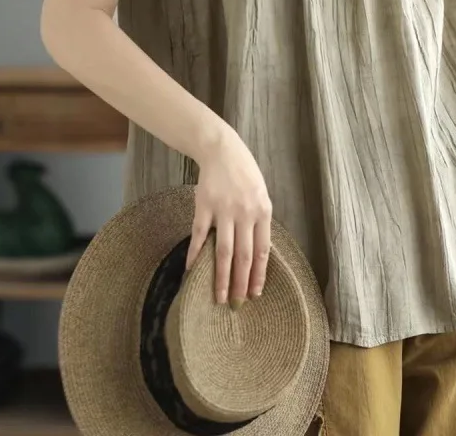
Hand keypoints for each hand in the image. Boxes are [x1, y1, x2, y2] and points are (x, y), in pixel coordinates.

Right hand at [185, 124, 272, 308]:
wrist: (222, 150)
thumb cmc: (244, 174)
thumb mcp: (260, 194)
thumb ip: (259, 221)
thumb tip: (257, 253)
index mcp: (263, 211)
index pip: (262, 250)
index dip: (259, 275)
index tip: (255, 294)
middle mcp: (245, 213)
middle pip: (243, 256)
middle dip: (240, 283)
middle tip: (236, 304)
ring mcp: (223, 211)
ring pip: (223, 251)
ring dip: (221, 277)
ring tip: (218, 297)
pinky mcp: (204, 207)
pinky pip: (199, 235)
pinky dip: (195, 254)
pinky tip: (192, 270)